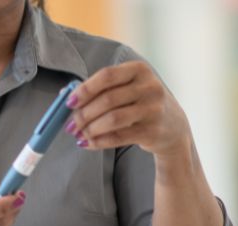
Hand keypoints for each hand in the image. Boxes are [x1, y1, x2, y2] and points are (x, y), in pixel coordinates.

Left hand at [64, 61, 192, 157]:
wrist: (173, 126)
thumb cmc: (139, 102)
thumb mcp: (127, 88)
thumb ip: (100, 88)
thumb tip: (64, 93)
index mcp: (139, 70)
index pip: (106, 76)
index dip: (85, 89)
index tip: (69, 103)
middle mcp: (149, 87)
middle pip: (107, 100)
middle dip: (84, 114)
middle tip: (70, 125)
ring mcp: (154, 109)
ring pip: (113, 119)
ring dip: (90, 129)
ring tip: (78, 134)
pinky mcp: (153, 131)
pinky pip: (119, 137)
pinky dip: (99, 142)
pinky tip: (87, 144)